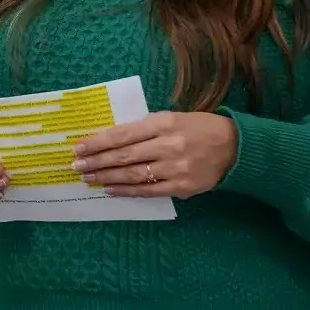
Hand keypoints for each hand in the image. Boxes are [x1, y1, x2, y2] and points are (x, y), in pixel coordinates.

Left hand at [71, 111, 237, 198]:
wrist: (234, 146)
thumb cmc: (197, 128)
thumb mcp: (171, 118)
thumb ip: (144, 128)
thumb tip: (110, 140)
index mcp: (163, 123)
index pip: (122, 134)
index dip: (98, 142)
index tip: (78, 147)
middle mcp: (167, 145)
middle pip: (123, 155)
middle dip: (96, 161)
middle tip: (76, 166)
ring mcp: (175, 168)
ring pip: (133, 174)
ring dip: (106, 177)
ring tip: (88, 178)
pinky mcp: (182, 186)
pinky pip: (148, 191)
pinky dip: (126, 191)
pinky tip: (110, 189)